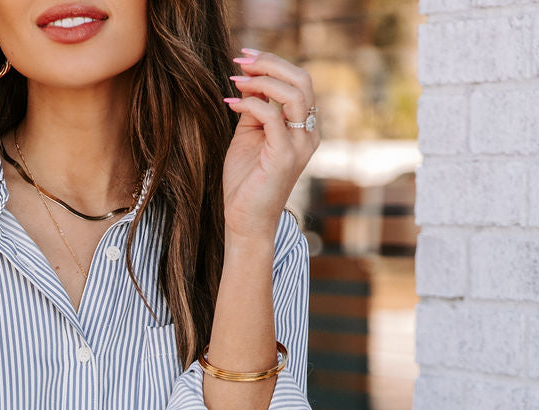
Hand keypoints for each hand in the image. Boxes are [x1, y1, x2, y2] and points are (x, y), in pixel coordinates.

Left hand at [221, 48, 319, 243]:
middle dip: (270, 63)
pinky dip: (250, 103)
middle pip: (301, 80)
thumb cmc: (245, 183)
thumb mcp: (249, 137)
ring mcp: (299, 146)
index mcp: (303, 128)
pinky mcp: (285, 157)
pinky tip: (231, 102)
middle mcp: (308, 135)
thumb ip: (255, 110)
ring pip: (293, 93)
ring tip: (236, 79)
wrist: (245, 222)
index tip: (244, 58)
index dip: (273, 63)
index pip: (298, 82)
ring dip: (262, 79)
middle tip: (241, 60)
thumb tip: (249, 80)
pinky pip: (272, 116)